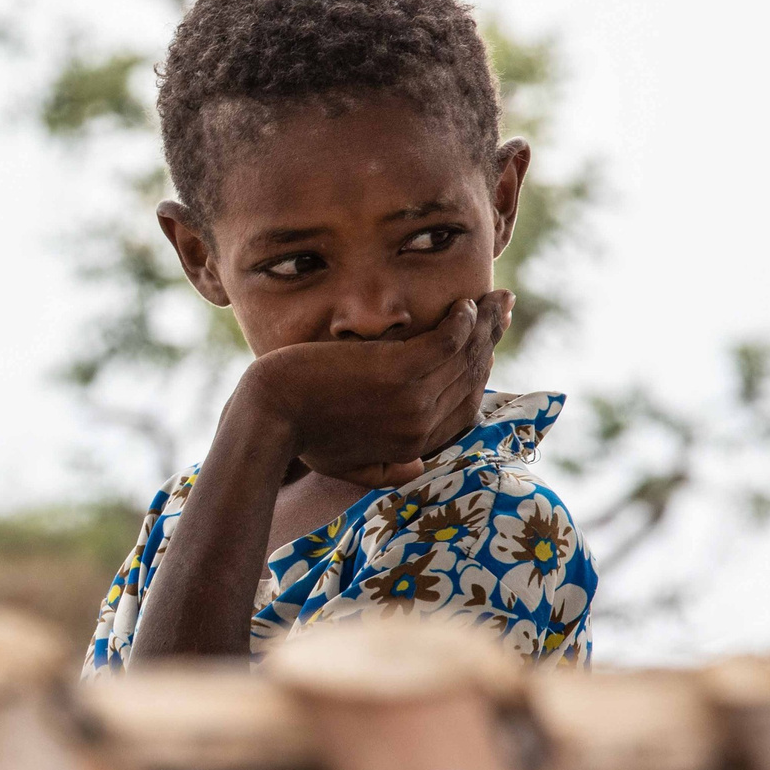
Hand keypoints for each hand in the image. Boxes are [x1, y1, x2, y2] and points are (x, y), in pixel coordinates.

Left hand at [234, 291, 511, 488]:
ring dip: (483, 323)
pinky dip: (460, 322)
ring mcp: (411, 400)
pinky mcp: (395, 372)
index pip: (465, 409)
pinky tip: (464, 304)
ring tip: (494, 299)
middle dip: (490, 340)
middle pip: (471, 378)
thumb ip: (383, 471)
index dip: (481, 374)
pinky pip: (444, 342)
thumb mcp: (343, 466)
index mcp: (412, 448)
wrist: (268, 417)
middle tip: (501, 309)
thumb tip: (419, 468)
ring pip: (463, 356)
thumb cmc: (298, 437)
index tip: (488, 346)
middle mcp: (420, 426)